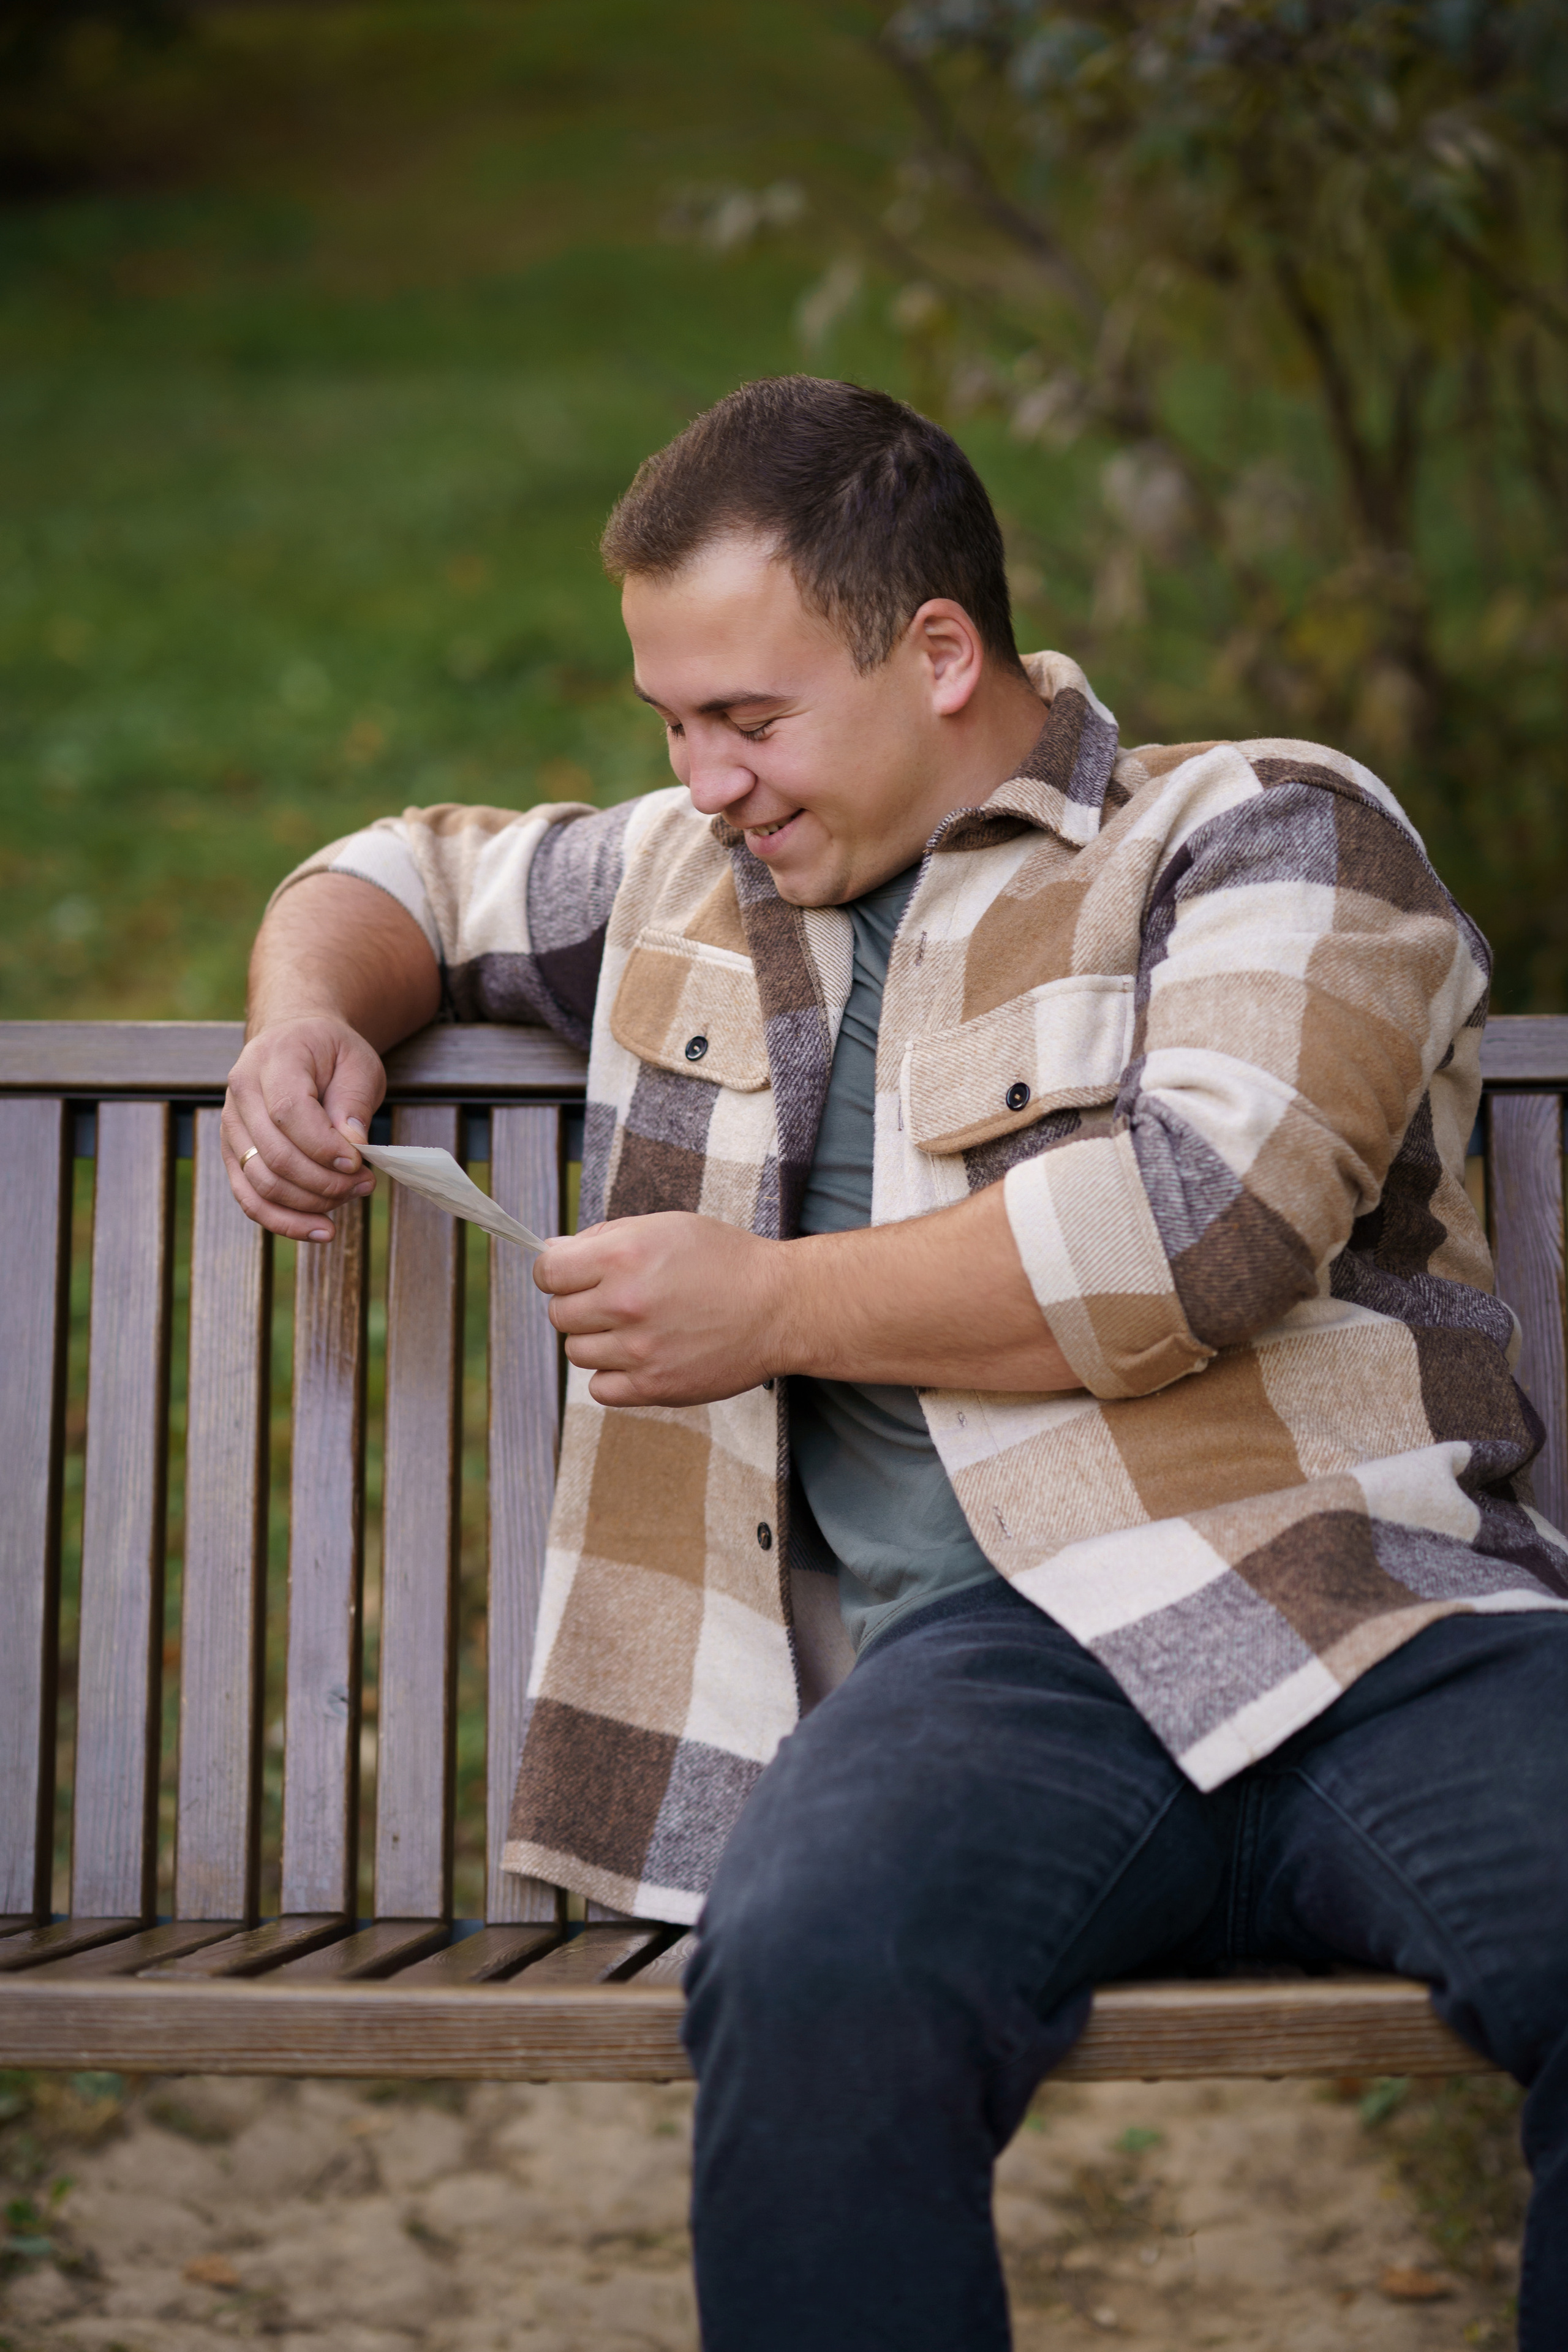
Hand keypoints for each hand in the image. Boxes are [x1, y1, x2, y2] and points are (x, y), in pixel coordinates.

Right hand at [222, 1013, 385, 1240]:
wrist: (294, 1041)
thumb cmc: (331, 1053)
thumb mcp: (358, 1063)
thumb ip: (353, 1102)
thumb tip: (351, 1147)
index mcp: (272, 1059)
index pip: (289, 1112)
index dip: (324, 1147)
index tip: (358, 1163)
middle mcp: (240, 1093)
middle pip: (275, 1155)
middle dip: (325, 1181)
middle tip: (364, 1184)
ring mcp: (231, 1127)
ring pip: (261, 1183)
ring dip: (311, 1203)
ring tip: (351, 1197)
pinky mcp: (233, 1154)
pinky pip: (251, 1199)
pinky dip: (285, 1222)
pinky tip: (321, 1231)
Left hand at [535, 1214, 784, 1406]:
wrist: (779, 1306)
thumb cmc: (725, 1261)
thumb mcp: (666, 1227)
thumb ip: (604, 1238)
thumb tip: (552, 1250)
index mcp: (623, 1256)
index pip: (547, 1271)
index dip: (556, 1271)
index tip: (572, 1274)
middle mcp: (624, 1303)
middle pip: (559, 1314)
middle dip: (581, 1304)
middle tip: (616, 1299)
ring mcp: (638, 1350)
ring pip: (576, 1352)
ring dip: (597, 1340)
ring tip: (635, 1328)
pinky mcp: (654, 1387)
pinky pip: (599, 1388)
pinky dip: (613, 1375)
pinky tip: (640, 1357)